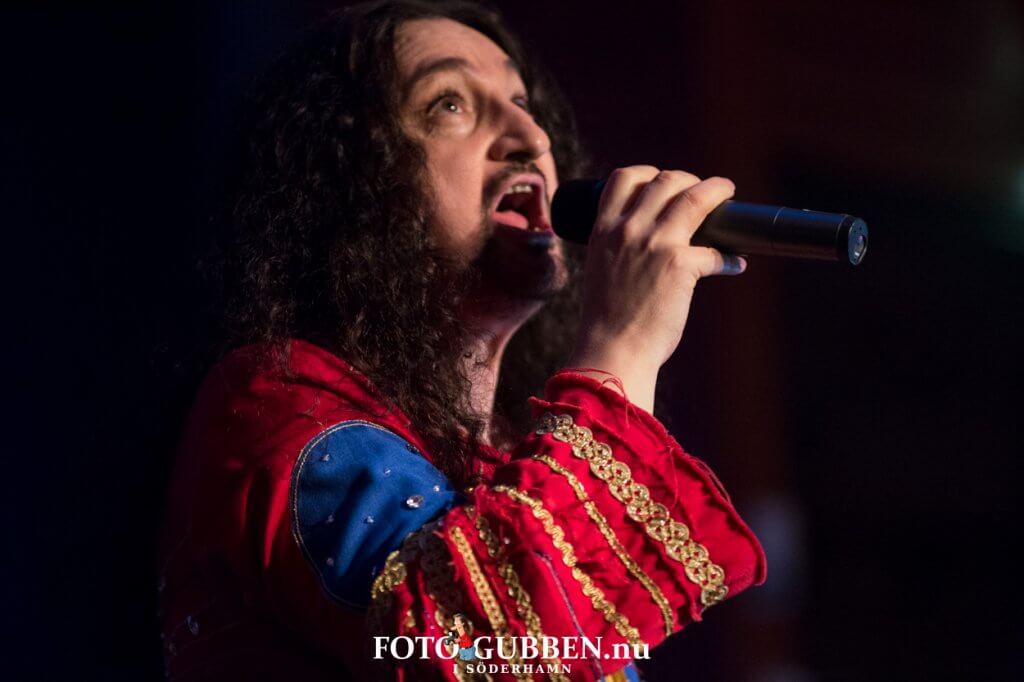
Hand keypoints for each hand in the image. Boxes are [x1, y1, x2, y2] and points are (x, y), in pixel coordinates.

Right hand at [567, 166, 744, 411]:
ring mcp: (655, 244)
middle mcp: (628, 230)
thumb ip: (619, 250)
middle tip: (702, 194)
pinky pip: (717, 251)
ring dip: (717, 191)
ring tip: (727, 195)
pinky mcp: (680, 266)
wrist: (610, 351)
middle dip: (688, 180)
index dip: (649, 173)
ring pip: (694, 197)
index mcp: (603, 230)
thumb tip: (650, 246)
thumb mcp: (601, 270)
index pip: (623, 178)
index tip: (664, 183)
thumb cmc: (606, 320)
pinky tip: (736, 264)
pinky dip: (731, 257)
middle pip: (665, 180)